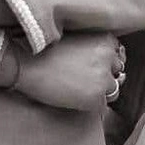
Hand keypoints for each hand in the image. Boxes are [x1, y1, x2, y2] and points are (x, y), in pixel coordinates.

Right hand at [9, 32, 125, 111]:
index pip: (117, 54)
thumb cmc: (46, 49)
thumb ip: (94, 46)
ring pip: (113, 90)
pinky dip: (90, 104)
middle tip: (82, 77)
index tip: (90, 64)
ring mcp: (104, 79)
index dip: (104, 60)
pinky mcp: (97, 99)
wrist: (27, 64)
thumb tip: (112, 61)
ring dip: (100, 91)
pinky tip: (73, 96)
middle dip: (105, 76)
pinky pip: (101, 106)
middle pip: (118, 72)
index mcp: (104, 39)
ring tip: (77, 87)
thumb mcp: (75, 38)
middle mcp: (109, 58)